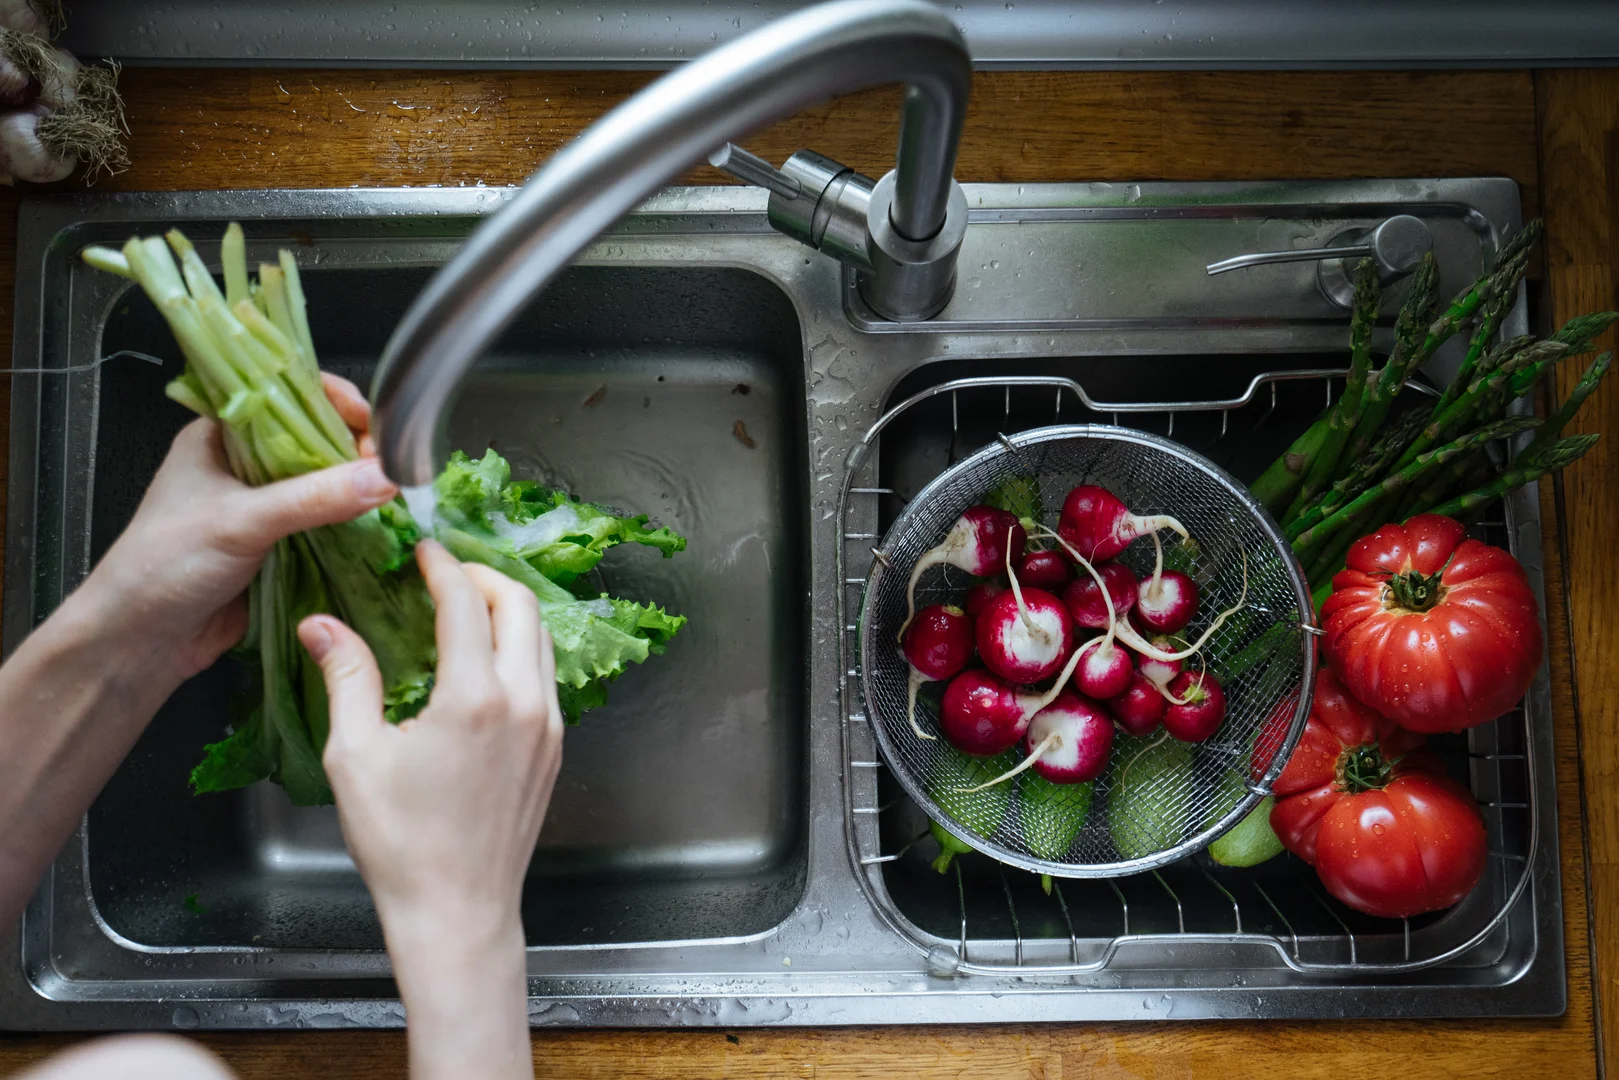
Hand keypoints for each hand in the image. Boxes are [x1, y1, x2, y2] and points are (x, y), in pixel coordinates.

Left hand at [74, 375, 395, 686]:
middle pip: (314, 440)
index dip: (333, 402)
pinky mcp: (279, 546)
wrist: (141, 640)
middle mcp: (243, 465)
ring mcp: (262, 506)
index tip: (373, 421)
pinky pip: (325, 525)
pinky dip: (351, 524)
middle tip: (389, 464)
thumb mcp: (241, 521)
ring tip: (393, 492)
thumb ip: (314, 498)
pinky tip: (377, 525)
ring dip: (356, 488)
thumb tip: (383, 477)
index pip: (286, 397)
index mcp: (221, 436)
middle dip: (355, 448)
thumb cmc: (164, 564)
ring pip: (323, 484)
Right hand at [298, 540, 561, 1079]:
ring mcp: (548, 725)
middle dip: (483, 576)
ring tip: (465, 608)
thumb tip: (322, 626)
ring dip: (507, 611)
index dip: (442, 566)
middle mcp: (524, 703)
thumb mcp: (356, 756)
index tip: (422, 550)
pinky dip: (520, 649)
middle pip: (520, 605)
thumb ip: (347, 679)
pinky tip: (484, 661)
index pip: (466, 603)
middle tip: (446, 572)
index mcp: (475, 697)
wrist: (458, 911)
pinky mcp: (554, 748)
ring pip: (542, 639)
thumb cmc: (402, 845)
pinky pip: (546, 676)